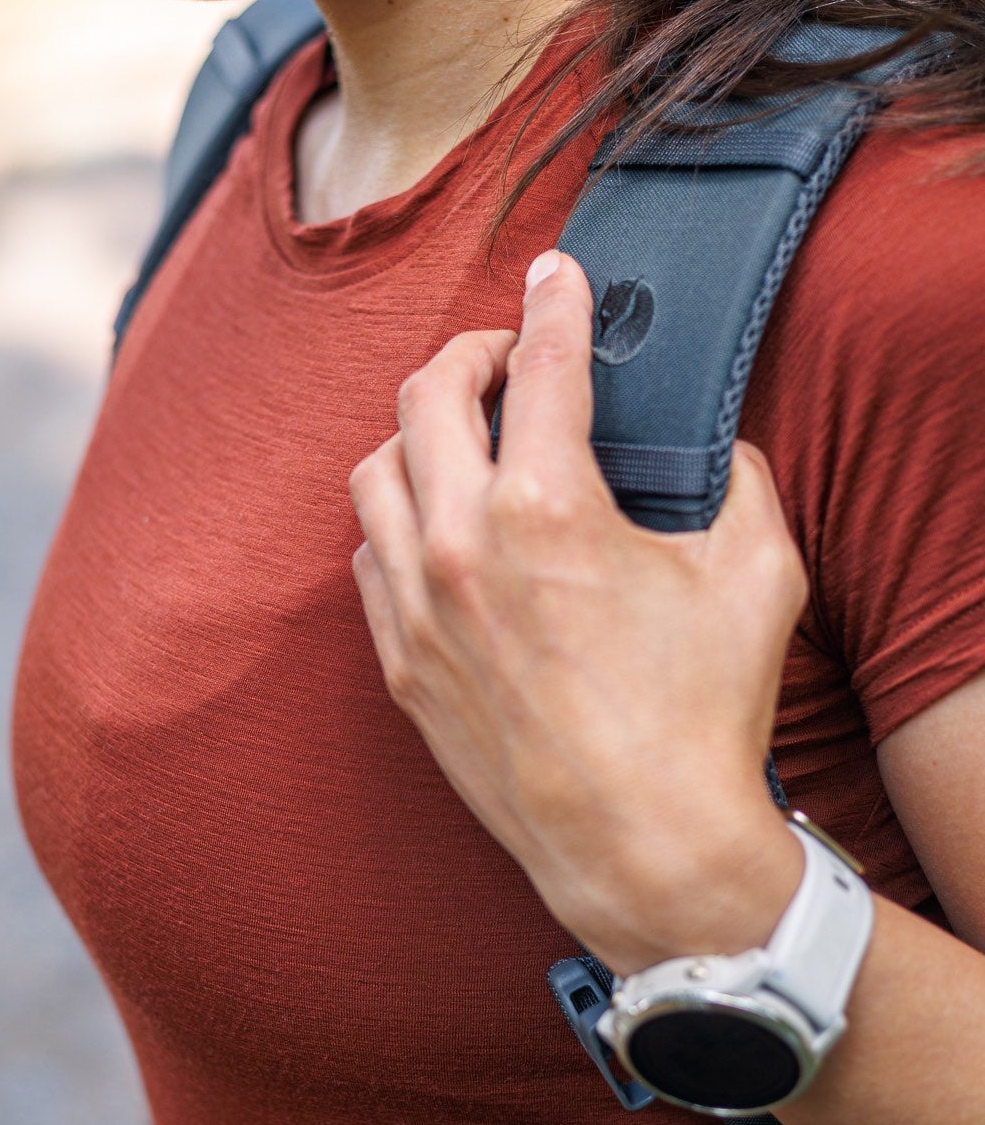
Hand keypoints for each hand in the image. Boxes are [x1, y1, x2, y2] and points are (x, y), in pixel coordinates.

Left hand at [348, 248, 806, 975]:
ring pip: (374, 473)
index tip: (558, 275)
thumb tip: (711, 447)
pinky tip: (436, 523)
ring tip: (460, 433)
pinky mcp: (401, 665)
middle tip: (505, 353)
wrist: (643, 848)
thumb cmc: (702, 717)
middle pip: (426, 395)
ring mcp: (417, 609)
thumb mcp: (758, 573)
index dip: (555, 303)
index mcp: (547, 507)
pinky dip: (397, 520)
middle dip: (469, 352)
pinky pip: (368, 557)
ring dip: (416, 433)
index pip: (538, 364)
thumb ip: (737, 479)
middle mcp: (461, 546)